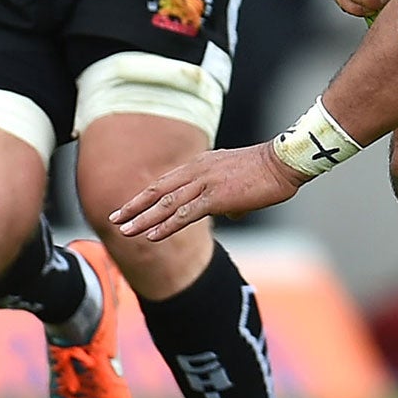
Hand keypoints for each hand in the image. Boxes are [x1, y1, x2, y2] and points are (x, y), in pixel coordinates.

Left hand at [111, 142, 304, 241]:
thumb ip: (232, 197)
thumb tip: (232, 213)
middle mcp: (197, 171)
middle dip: (134, 206)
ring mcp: (204, 183)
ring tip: (125, 231)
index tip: (130, 207)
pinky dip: (165, 225)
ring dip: (142, 219)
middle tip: (114, 219)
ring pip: (165, 204)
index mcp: (201, 164)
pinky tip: (151, 235)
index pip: (166, 182)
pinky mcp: (215, 197)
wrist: (283, 162)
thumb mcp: (242, 180)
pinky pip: (184, 214)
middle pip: (157, 191)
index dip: (145, 196)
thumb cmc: (268, 171)